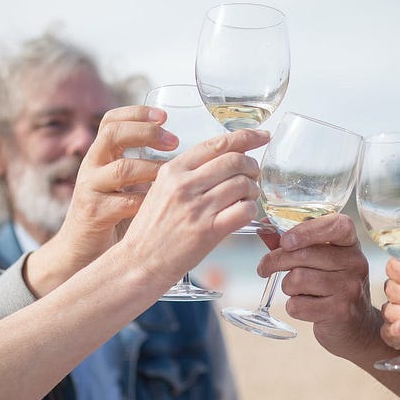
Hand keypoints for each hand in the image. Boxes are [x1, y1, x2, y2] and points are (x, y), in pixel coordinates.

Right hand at [58, 105, 177, 262]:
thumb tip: (184, 153)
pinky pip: (123, 202)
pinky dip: (147, 201)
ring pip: (121, 169)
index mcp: (100, 155)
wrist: (82, 249)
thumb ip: (143, 166)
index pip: (112, 121)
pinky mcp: (94, 213)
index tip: (164, 115)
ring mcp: (90, 189)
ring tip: (173, 175)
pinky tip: (163, 204)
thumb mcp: (124, 184)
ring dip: (152, 169)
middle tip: (173, 141)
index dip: (137, 113)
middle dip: (146, 133)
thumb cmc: (113, 214)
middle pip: (113, 134)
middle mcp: (92, 166)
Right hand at [121, 128, 268, 287]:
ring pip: (243, 184)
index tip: (260, 136)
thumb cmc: (150, 232)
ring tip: (248, 198)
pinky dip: (251, 210)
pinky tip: (244, 214)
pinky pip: (244, 210)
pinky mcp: (208, 231)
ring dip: (253, 190)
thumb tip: (221, 163)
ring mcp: (197, 207)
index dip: (245, 137)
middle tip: (254, 176)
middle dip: (252, 166)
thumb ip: (187, 175)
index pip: (216, 144)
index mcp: (173, 170)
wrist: (139, 262)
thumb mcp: (160, 191)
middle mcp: (185, 185)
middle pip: (235, 161)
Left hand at [256, 214, 387, 362]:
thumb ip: (293, 243)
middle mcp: (355, 262)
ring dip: (287, 287)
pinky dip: (293, 307)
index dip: (307, 230)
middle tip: (265, 267)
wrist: (356, 325)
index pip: (335, 225)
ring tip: (296, 291)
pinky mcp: (340, 311)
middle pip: (305, 254)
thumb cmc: (332, 286)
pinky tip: (306, 307)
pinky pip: (298, 305)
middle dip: (275, 261)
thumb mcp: (321, 260)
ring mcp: (349, 287)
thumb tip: (264, 229)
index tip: (284, 241)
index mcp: (351, 243)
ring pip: (297, 279)